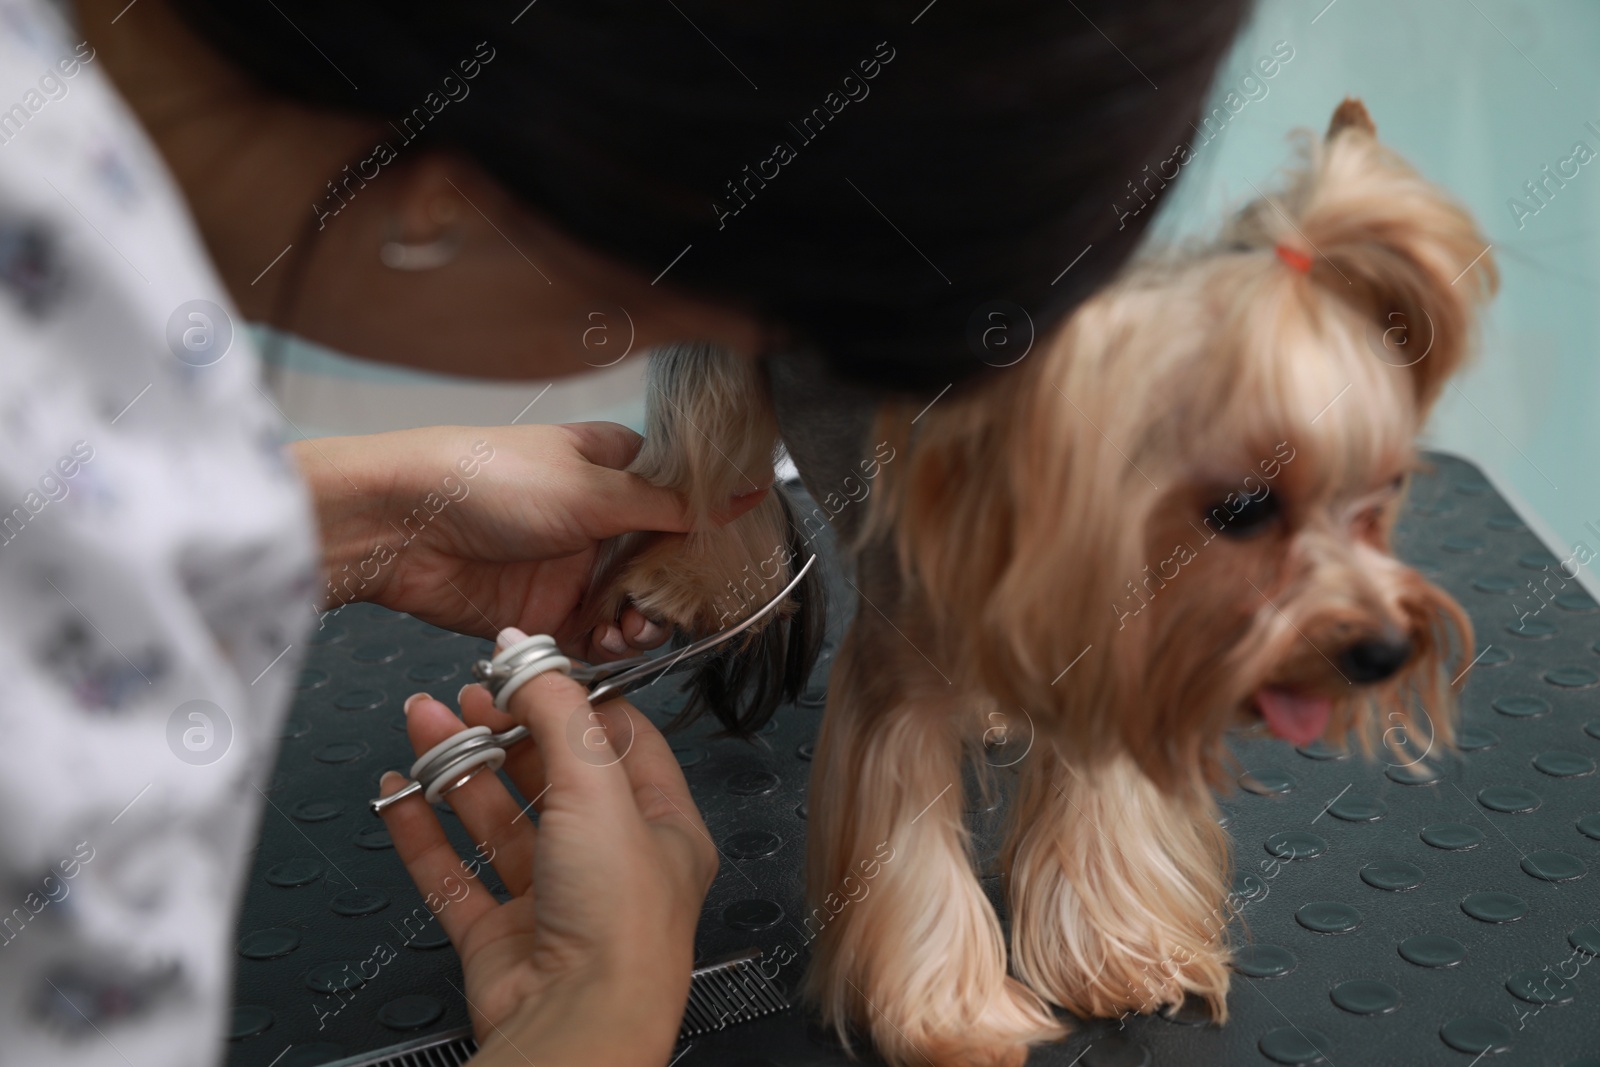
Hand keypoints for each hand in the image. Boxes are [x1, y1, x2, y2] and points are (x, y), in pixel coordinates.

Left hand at [293, 422, 764, 660]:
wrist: (400, 525)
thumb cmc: (488, 479)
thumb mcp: (594, 487)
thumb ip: (673, 504)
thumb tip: (747, 490)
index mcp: (614, 469)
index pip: (683, 500)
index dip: (709, 530)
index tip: (732, 558)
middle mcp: (599, 519)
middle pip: (665, 563)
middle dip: (677, 589)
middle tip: (674, 603)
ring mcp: (573, 569)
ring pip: (635, 608)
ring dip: (645, 623)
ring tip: (637, 627)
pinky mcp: (547, 616)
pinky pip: (596, 642)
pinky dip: (611, 649)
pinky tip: (612, 644)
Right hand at [377, 674, 717, 1066]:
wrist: (577, 1021)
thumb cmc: (619, 922)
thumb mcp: (597, 788)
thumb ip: (559, 710)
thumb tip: (529, 650)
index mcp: (662, 828)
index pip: (621, 742)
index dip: (574, 700)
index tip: (529, 666)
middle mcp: (611, 864)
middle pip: (551, 777)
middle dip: (504, 730)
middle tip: (467, 695)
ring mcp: (553, 901)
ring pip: (497, 820)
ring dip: (458, 769)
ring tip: (424, 724)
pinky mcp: (500, 938)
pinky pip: (454, 873)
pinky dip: (423, 832)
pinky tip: (400, 793)